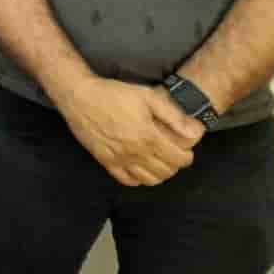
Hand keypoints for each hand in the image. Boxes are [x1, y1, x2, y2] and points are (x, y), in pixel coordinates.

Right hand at [55, 76, 204, 185]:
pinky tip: (139, 167)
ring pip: (148, 180)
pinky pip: (127, 180)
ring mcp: (120, 159)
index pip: (179, 160)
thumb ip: (173, 115)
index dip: (187, 157)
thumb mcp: (147, 96)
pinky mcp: (105, 161)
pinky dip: (138, 179)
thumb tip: (194, 132)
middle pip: (166, 172)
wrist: (79, 96)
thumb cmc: (113, 93)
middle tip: (172, 155)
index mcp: (149, 138)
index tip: (185, 150)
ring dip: (159, 174)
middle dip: (174, 165)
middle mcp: (136, 153)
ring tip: (158, 162)